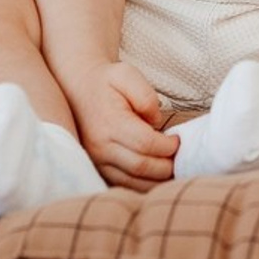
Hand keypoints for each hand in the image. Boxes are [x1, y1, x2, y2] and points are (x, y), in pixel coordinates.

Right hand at [66, 59, 178, 191]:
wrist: (78, 88)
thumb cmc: (106, 81)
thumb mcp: (126, 74)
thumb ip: (145, 96)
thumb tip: (156, 121)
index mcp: (110, 123)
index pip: (146, 144)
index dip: (168, 146)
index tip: (179, 139)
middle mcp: (101, 146)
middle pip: (142, 167)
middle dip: (166, 166)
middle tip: (181, 156)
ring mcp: (97, 160)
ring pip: (133, 182)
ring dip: (157, 180)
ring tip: (172, 167)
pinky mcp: (97, 168)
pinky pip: (123, 184)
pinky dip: (143, 184)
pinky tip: (156, 174)